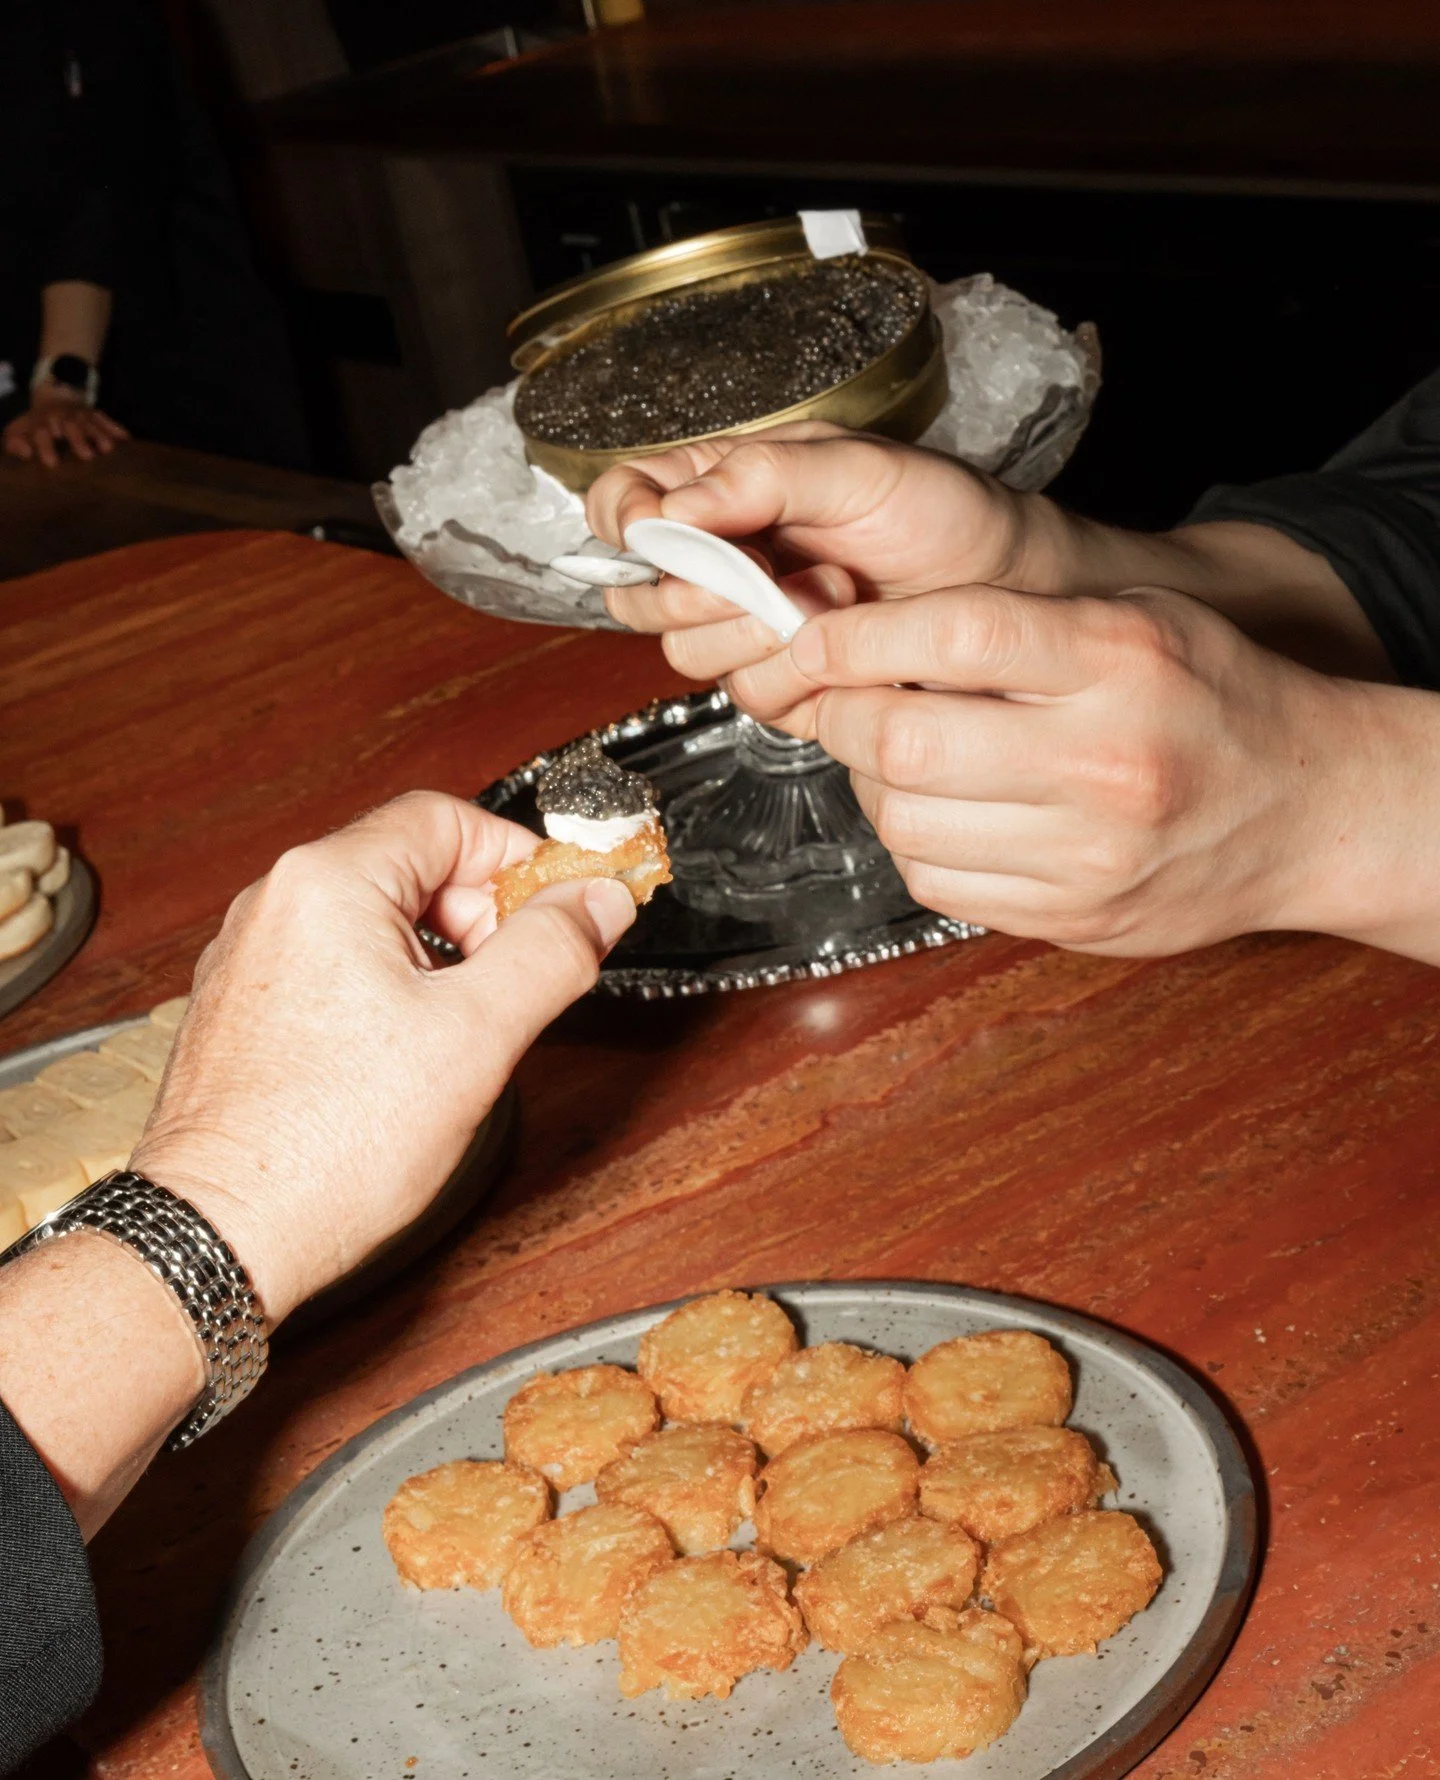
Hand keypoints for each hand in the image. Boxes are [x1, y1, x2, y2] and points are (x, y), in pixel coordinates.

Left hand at [3, 384, 127, 466]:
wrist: (55, 396)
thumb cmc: (37, 423)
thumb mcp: (19, 429)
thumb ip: (15, 441)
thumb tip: (25, 453)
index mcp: (41, 422)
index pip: (42, 432)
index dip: (46, 446)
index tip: (52, 463)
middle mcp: (62, 417)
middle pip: (70, 426)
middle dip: (78, 439)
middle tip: (87, 456)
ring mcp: (81, 415)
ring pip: (90, 422)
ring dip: (99, 434)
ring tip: (108, 449)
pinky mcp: (96, 414)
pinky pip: (107, 420)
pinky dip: (116, 428)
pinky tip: (126, 439)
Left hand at [131, 792, 634, 1323]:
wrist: (223, 1235)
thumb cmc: (325, 1146)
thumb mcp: (477, 1036)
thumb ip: (552, 951)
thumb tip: (598, 900)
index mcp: (326, 882)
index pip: (450, 820)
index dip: (521, 863)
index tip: (562, 914)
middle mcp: (277, 905)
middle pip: (412, 867)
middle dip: (482, 919)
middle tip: (516, 984)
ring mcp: (252, 959)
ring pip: (376, 922)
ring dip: (439, 961)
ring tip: (462, 1035)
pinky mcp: (246, 1012)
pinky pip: (336, 968)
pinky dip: (389, 995)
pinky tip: (405, 1063)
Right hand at [585, 423, 1028, 727]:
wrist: (1005, 586)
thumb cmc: (941, 511)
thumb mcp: (857, 467)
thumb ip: (762, 476)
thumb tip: (676, 510)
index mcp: (723, 488)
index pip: (622, 503)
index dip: (623, 520)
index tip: (659, 531)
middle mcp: (724, 559)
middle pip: (643, 595)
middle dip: (703, 589)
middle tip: (767, 569)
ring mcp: (750, 627)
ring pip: (690, 653)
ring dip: (759, 630)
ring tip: (830, 595)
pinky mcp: (784, 684)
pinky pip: (749, 695)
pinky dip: (794, 674)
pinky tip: (840, 640)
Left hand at [784, 583, 1353, 954]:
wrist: (1307, 810)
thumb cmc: (1212, 700)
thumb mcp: (1137, 622)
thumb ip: (1017, 623)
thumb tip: (863, 637)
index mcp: (1122, 661)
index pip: (956, 636)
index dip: (858, 638)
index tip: (818, 640)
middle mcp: (1105, 761)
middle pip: (907, 740)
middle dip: (846, 716)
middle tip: (847, 701)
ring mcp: (1088, 854)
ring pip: (905, 822)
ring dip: (873, 785)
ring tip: (902, 757)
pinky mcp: (1070, 918)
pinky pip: (935, 884)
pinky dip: (914, 844)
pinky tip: (945, 814)